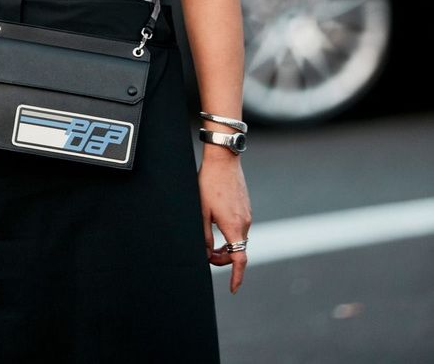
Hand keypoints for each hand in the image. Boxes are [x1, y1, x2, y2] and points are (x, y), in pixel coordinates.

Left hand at [198, 152, 251, 293]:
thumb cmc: (209, 183)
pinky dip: (231, 233)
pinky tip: (217, 223)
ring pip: (239, 238)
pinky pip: (240, 227)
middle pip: (238, 250)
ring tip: (211, 241)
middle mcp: (245, 222)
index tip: (233, 289)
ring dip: (227, 245)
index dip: (237, 277)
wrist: (223, 160)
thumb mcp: (201, 212)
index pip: (240, 259)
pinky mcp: (246, 206)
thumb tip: (207, 254)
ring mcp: (247, 213)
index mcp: (234, 226)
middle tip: (207, 255)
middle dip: (223, 258)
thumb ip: (204, 236)